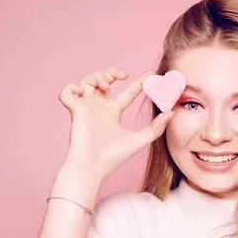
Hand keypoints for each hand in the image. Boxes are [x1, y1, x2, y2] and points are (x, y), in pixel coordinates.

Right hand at [58, 67, 173, 181]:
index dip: (139, 81)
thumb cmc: (114, 157)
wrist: (94, 165)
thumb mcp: (140, 140)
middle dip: (112, 72)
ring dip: (97, 76)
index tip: (151, 72)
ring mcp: (86, 107)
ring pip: (87, 81)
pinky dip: (71, 87)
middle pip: (104, 81)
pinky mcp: (74, 109)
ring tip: (106, 86)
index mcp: (114, 113)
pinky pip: (66, 92)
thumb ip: (156, 127)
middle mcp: (99, 108)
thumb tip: (171, 112)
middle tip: (122, 76)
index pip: (128, 92)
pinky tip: (82, 92)